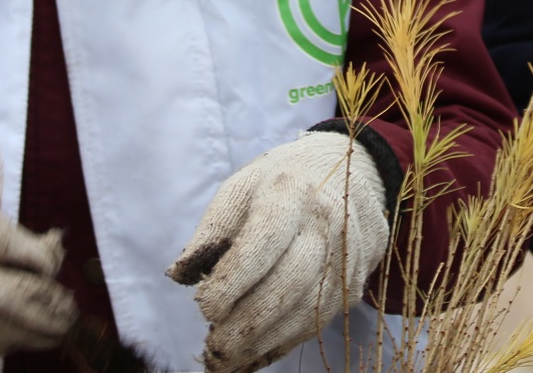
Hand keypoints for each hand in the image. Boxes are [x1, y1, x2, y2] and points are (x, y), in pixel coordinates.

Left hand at [168, 131, 391, 372]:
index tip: (204, 305)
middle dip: (249, 321)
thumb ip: (212, 228)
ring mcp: (345, 257)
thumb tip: (179, 275)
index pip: (266, 238)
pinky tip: (249, 355)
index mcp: (291, 191)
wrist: (353, 177)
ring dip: (263, 341)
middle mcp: (326, 223)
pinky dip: (280, 344)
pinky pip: (315, 324)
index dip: (234, 278)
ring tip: (224, 358)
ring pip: (306, 311)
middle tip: (213, 346)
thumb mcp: (243, 187)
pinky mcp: (351, 286)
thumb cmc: (282, 185)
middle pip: (291, 281)